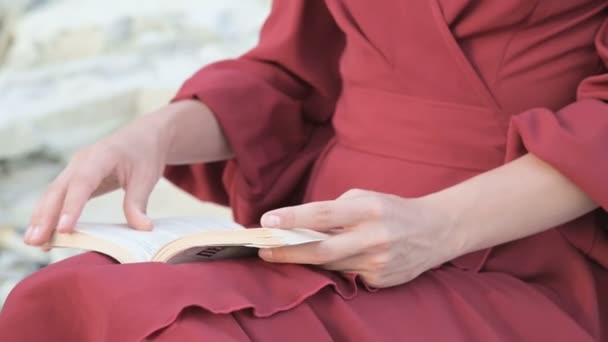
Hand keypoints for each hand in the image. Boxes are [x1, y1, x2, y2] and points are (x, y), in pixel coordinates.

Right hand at [24, 109, 172, 245]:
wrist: (144, 135)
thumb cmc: (145, 154)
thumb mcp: (147, 177)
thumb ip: (139, 203)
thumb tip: (143, 229)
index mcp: (102, 156)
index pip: (82, 182)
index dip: (71, 206)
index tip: (64, 229)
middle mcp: (82, 160)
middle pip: (59, 189)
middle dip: (46, 216)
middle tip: (36, 242)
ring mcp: (75, 167)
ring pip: (53, 193)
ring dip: (41, 217)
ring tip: (34, 242)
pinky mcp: (75, 176)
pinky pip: (58, 195)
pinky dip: (49, 212)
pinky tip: (44, 232)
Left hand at [257, 189, 462, 287]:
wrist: (435, 231)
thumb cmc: (391, 209)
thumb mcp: (366, 197)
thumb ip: (335, 210)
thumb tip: (300, 225)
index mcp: (369, 209)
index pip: (323, 215)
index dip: (293, 219)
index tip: (267, 221)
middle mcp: (374, 237)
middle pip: (322, 250)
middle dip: (288, 252)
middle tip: (264, 251)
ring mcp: (379, 262)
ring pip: (331, 266)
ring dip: (305, 260)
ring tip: (284, 253)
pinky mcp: (381, 280)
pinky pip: (348, 275)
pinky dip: (333, 268)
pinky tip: (325, 261)